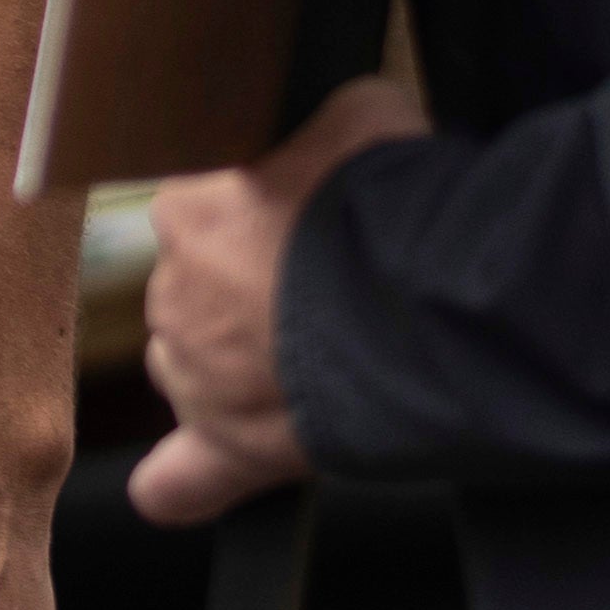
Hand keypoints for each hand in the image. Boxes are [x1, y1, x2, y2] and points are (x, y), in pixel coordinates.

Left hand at [131, 72, 434, 527]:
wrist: (436, 304)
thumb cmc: (399, 203)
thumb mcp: (361, 118)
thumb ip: (322, 132)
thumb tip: (333, 135)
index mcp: (190, 209)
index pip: (200, 210)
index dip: (259, 220)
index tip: (306, 227)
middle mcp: (176, 294)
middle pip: (197, 292)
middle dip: (249, 292)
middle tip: (329, 293)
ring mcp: (200, 376)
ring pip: (195, 369)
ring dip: (238, 365)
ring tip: (316, 361)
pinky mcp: (237, 446)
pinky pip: (185, 479)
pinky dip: (180, 485)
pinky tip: (172, 491)